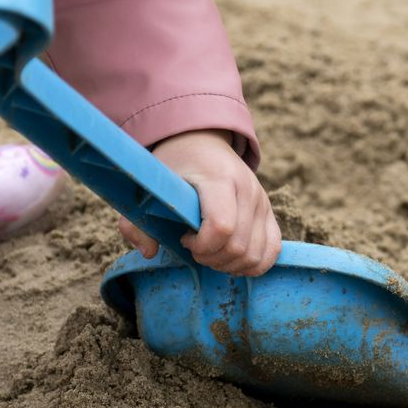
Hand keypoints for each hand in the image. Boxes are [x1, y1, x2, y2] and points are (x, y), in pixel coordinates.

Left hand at [118, 129, 281, 276]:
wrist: (201, 142)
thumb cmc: (173, 167)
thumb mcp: (149, 187)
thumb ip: (135, 221)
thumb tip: (149, 253)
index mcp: (218, 179)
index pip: (221, 227)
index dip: (201, 245)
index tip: (184, 238)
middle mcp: (247, 189)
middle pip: (238, 247)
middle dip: (211, 258)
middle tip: (194, 248)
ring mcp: (262, 201)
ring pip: (255, 254)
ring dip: (229, 265)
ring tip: (210, 252)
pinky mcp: (269, 212)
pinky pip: (272, 251)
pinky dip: (252, 264)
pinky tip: (230, 257)